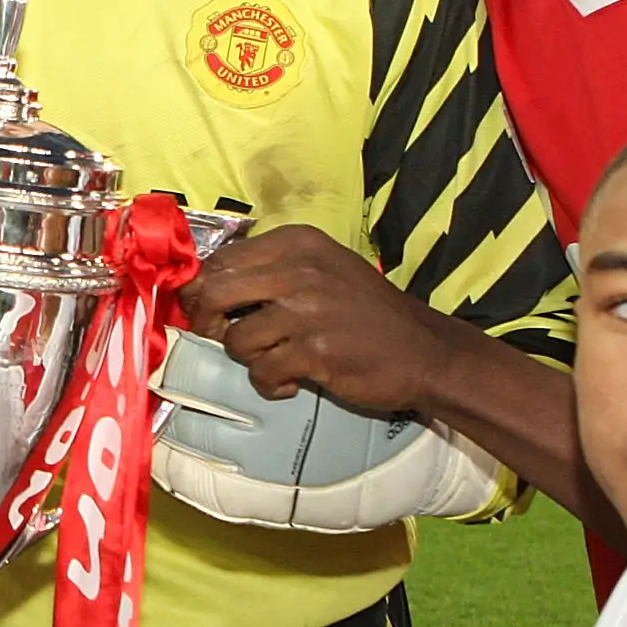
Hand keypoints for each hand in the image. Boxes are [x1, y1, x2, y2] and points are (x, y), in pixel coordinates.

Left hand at [182, 223, 461, 414]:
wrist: (423, 350)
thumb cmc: (366, 312)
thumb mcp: (323, 268)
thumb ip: (272, 268)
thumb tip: (206, 284)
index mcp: (298, 242)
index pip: (221, 259)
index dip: (204, 290)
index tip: (212, 312)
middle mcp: (299, 269)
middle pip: (214, 293)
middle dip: (207, 323)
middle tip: (224, 339)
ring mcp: (307, 310)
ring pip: (235, 339)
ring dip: (248, 359)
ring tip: (276, 361)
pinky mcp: (314, 350)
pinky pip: (261, 371)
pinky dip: (270, 384)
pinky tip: (291, 382)